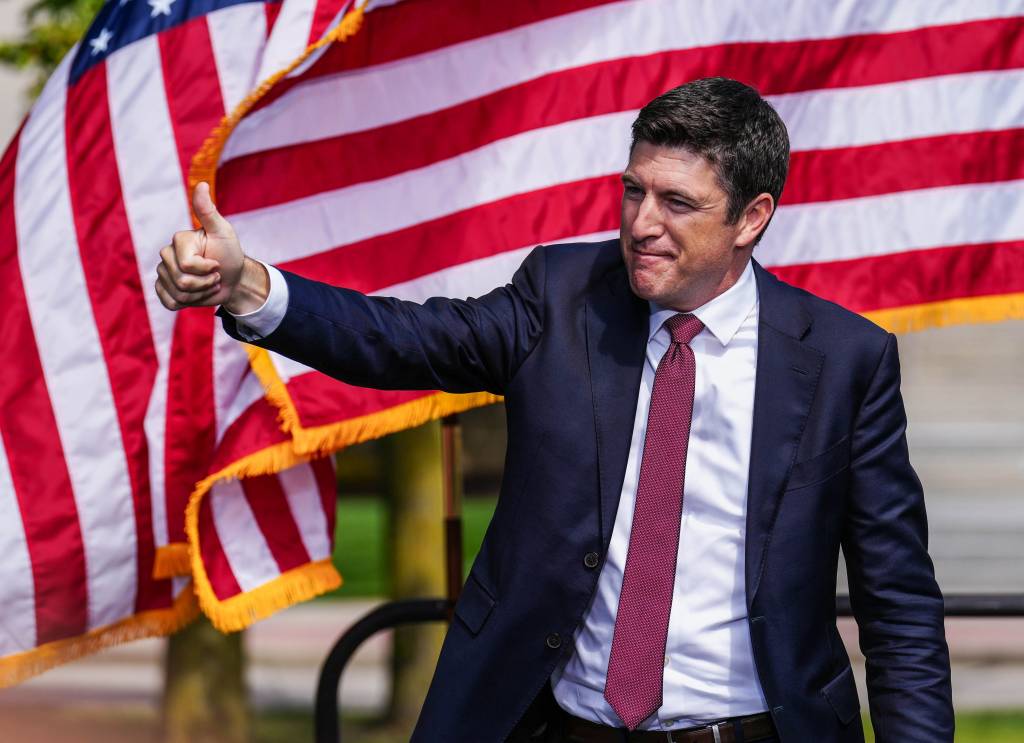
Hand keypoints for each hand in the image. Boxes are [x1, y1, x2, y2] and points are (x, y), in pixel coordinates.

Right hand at [155, 182, 250, 310]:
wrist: (232, 278)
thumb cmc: (229, 253)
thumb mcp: (223, 232)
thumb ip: (208, 211)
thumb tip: (200, 184)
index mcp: (179, 240)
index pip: (187, 265)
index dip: (208, 270)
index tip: (217, 263)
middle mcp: (166, 255)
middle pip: (181, 281)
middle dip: (205, 284)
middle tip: (215, 275)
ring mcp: (163, 273)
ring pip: (178, 294)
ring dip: (201, 294)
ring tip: (208, 284)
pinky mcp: (164, 290)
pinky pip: (169, 303)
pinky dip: (189, 303)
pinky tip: (197, 293)